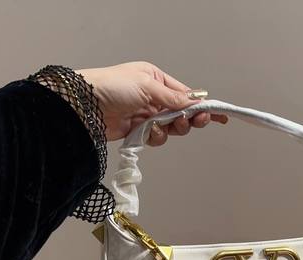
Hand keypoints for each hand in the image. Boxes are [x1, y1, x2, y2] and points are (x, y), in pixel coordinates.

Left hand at [76, 61, 226, 143]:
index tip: (217, 114)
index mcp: (156, 80)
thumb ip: (174, 98)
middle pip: (182, 113)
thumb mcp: (148, 86)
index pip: (186, 95)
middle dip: (187, 119)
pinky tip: (147, 132)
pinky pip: (156, 137)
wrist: (84, 106)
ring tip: (161, 126)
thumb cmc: (111, 86)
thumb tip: (196, 102)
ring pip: (171, 128)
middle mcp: (153, 97)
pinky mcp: (138, 131)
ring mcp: (146, 115)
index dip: (202, 106)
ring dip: (170, 129)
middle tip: (191, 122)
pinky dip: (155, 137)